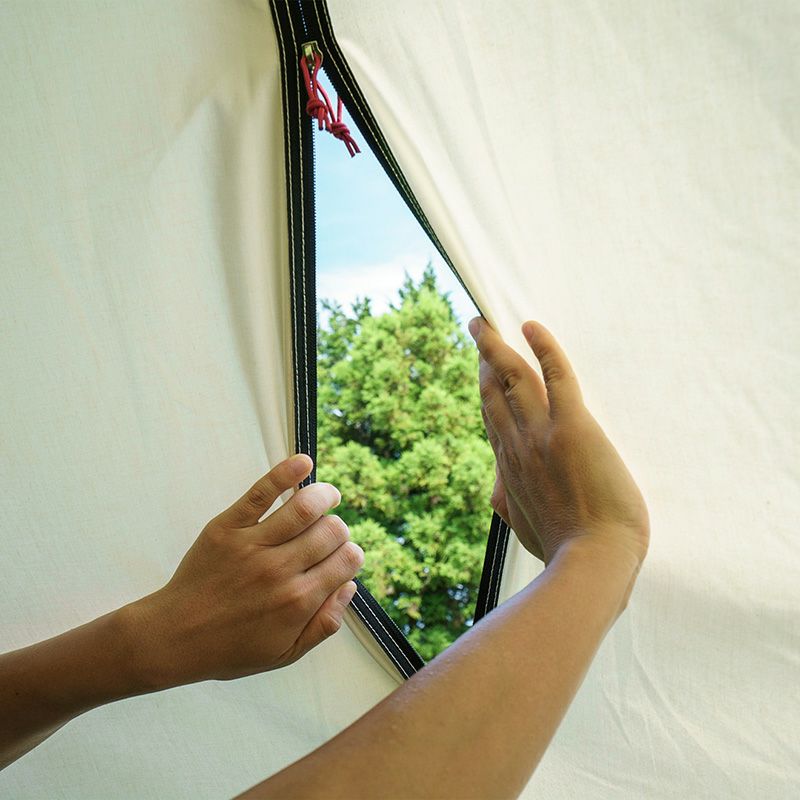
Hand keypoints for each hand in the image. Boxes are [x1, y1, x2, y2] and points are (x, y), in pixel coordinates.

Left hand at [122, 454, 362, 687]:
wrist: (173, 638)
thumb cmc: (230, 648)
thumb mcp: (285, 653)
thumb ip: (324, 625)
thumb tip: (350, 587)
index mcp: (299, 602)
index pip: (346, 561)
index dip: (352, 554)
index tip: (343, 556)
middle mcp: (280, 570)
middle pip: (331, 532)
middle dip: (339, 529)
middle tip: (330, 533)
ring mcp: (253, 545)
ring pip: (305, 507)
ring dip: (325, 495)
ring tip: (328, 495)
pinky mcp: (228, 527)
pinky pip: (261, 493)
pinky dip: (286, 473)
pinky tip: (303, 462)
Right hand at [470, 317, 648, 569]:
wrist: (591, 563)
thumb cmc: (566, 549)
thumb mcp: (524, 528)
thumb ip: (507, 502)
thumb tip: (495, 489)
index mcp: (509, 468)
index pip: (493, 418)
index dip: (486, 390)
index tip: (483, 370)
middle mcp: (516, 446)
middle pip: (493, 391)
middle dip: (483, 357)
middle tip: (477, 329)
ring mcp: (540, 435)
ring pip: (512, 378)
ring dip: (496, 347)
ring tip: (484, 322)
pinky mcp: (572, 427)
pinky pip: (555, 377)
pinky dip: (543, 349)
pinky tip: (531, 327)